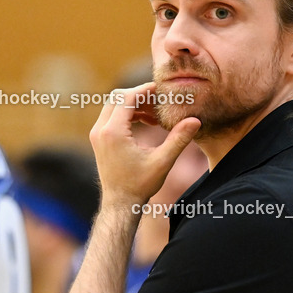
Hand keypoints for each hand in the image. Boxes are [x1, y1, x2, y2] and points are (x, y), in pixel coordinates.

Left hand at [89, 83, 199, 207]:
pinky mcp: (99, 139)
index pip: (128, 97)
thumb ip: (178, 139)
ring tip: (156, 115)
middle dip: (140, 95)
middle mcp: (100, 130)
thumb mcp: (163, 162)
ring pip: (114, 105)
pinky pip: (112, 115)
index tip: (162, 89)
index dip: (146, 90)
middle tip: (160, 100)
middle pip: (118, 96)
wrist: (120, 203)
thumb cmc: (140, 185)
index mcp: (113, 132)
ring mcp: (97, 134)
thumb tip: (195, 120)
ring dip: (135, 104)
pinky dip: (128, 113)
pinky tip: (147, 122)